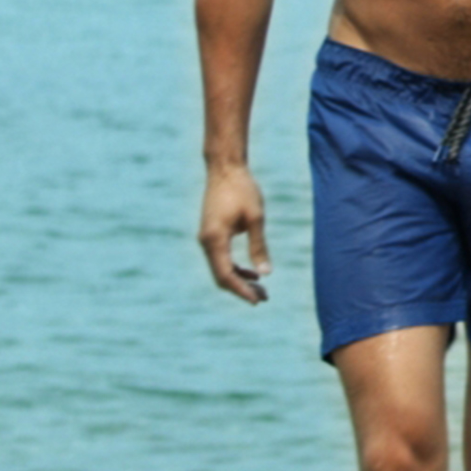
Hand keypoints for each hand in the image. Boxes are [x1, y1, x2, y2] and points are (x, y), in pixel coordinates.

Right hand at [198, 167, 270, 303]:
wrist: (225, 169)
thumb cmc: (242, 190)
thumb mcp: (256, 218)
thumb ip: (259, 246)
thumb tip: (265, 274)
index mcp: (215, 239)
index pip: (226, 275)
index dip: (241, 290)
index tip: (258, 300)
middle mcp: (206, 242)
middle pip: (221, 276)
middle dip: (242, 289)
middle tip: (264, 298)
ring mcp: (206, 238)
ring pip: (220, 269)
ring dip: (239, 280)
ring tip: (261, 289)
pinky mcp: (210, 234)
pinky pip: (220, 259)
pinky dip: (234, 268)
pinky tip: (252, 272)